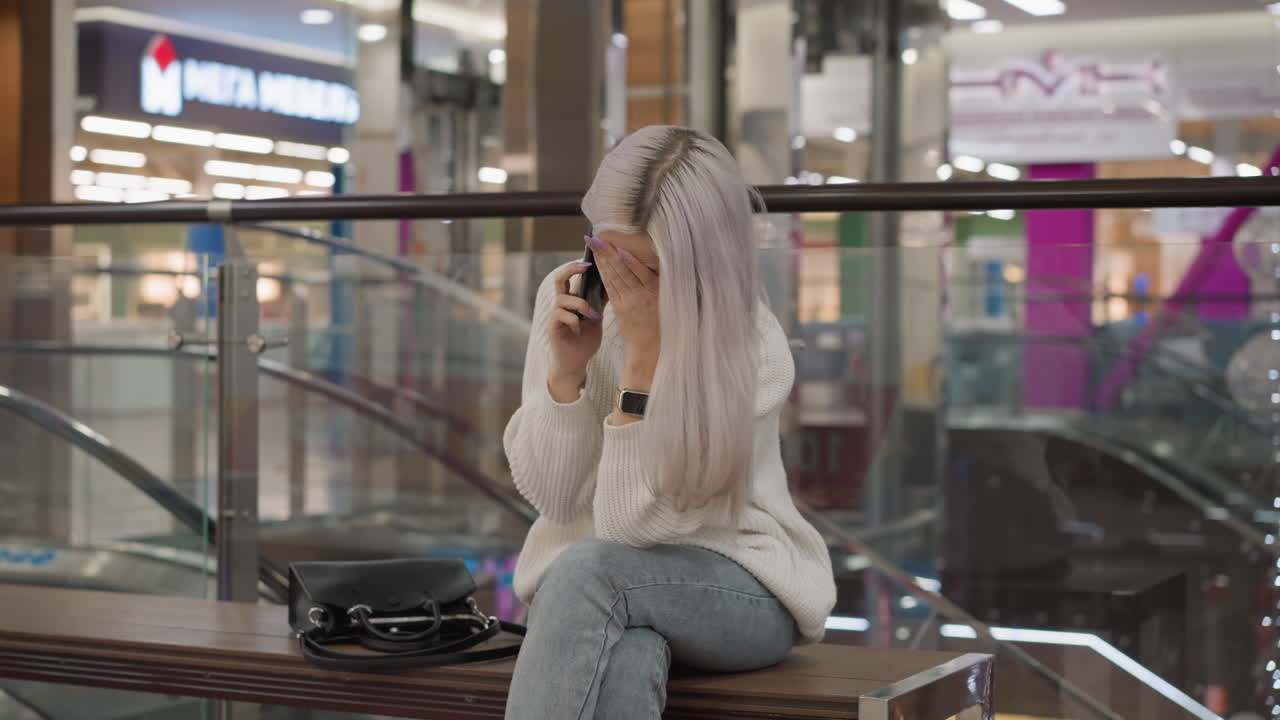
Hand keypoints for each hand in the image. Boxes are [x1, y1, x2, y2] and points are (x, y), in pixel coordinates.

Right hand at [547, 261, 602, 400]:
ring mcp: (556, 315)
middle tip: (586, 266)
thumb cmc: (585, 340)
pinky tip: (581, 330)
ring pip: (563, 298)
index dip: (581, 265)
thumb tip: (616, 282)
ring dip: (581, 305)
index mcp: (573, 299)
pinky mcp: (553, 327)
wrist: (575, 363)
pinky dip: (574, 321)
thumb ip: (601, 302)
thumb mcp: (596, 318)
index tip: (596, 256)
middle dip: (572, 269)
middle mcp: (562, 303)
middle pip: (560, 278)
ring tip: (593, 315)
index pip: (574, 276)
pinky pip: (562, 316)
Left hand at [590, 236, 659, 379]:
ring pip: (613, 278)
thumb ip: (655, 283)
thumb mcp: (664, 300)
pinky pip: (610, 288)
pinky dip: (604, 275)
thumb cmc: (661, 321)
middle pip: (622, 270)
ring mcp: (628, 302)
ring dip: (602, 260)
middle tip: (597, 237)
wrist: (649, 346)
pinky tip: (598, 264)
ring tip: (594, 245)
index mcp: (654, 292)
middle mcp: (640, 296)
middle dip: (608, 253)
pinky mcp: (619, 308)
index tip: (617, 244)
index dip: (626, 257)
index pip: (638, 271)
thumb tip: (647, 262)